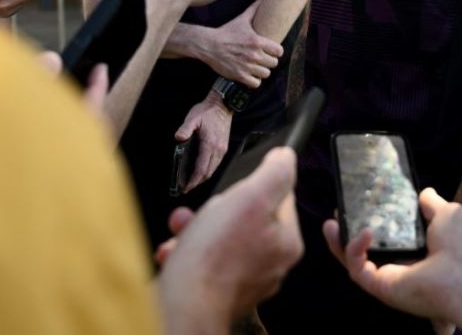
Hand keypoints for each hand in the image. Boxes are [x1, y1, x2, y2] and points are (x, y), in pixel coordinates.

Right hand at [158, 148, 302, 330]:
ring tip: (182, 233)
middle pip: (244, 217)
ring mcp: (244, 280)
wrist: (183, 306)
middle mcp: (270, 264)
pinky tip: (175, 253)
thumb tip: (286, 156)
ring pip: (219, 239)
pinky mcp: (219, 291)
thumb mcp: (250, 199)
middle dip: (214, 212)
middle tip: (200, 215)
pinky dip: (186, 253)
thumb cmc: (214, 255)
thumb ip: (274, 174)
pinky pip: (203, 261)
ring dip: (195, 230)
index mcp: (286, 242)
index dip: (249, 188)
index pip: (277, 198)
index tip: (230, 194)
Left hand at [174, 92, 232, 191]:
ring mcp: (222, 149)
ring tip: (192, 182)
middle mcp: (218, 150)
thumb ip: (185, 129)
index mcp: (209, 144)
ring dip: (203, 177)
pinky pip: (216, 164)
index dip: (193, 180)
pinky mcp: (224, 147)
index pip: (201, 169)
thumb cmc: (206, 111)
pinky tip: (201, 170)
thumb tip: (178, 138)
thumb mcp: (193, 117)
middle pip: (207, 173)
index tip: (185, 187)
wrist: (223, 105)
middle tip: (185, 188)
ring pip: (213, 169)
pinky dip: (208, 170)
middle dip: (197, 182)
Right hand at [196, 0, 283, 86]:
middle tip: (262, 59)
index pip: (279, 51)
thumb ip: (254, 8)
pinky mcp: (240, 76)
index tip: (270, 51)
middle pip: (274, 64)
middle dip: (268, 62)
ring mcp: (247, 66)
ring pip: (266, 74)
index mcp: (257, 41)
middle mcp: (254, 55)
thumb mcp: (241, 19)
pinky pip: (256, 84)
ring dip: (261, 72)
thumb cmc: (227, 31)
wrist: (209, 44)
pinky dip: (254, 81)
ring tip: (255, 67)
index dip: (276, 51)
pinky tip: (249, 74)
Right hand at [323, 188, 461, 329]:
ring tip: (330, 223)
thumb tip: (425, 192)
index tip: (360, 206)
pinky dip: (354, 249)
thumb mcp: (447, 214)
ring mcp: (391, 280)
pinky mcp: (382, 288)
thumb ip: (432, 205)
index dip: (371, 224)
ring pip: (355, 263)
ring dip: (339, 243)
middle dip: (346, 235)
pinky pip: (358, 269)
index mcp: (417, 254)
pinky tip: (363, 231)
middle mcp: (402, 269)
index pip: (387, 241)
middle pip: (365, 253)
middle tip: (337, 214)